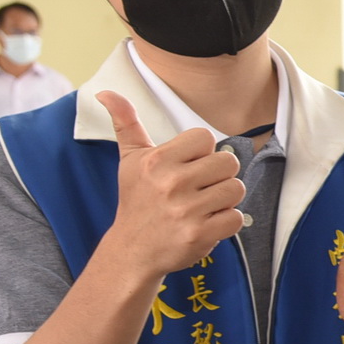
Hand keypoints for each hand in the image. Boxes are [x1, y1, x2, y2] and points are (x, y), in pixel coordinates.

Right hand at [99, 92, 245, 275]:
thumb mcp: (129, 160)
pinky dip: (226, 222)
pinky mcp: (200, 235)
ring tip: (203, 205)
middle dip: (218, 175)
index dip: (202, 152)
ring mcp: (186, 211)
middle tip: (200, 187)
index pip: (206, 138)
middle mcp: (171, 183)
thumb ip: (125, 123)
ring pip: (235, 189)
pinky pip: (236, 218)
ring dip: (224, 199)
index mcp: (157, 161)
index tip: (188, 166)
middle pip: (228, 162)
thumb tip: (106, 92)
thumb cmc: (136, 201)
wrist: (132, 250)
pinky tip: (206, 223)